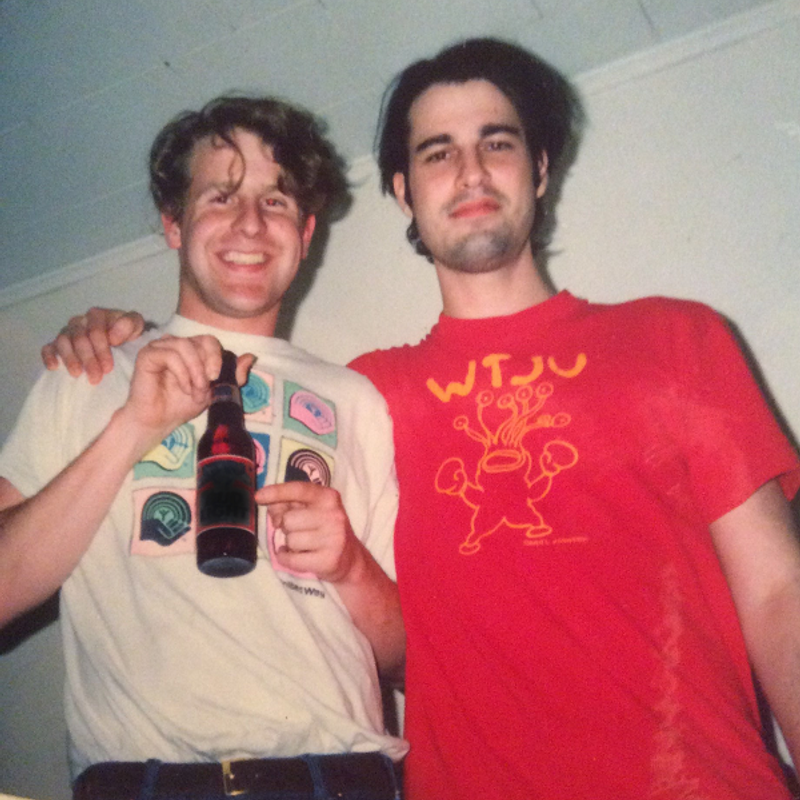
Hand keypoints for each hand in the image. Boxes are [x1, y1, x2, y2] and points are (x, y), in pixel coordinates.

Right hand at [41, 307, 146, 384]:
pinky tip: (54, 367)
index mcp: (99, 316)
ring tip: (77, 374)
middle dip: (88, 358)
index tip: (109, 367)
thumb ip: (130, 324)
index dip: (101, 347)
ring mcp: (68, 333)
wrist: (125, 350)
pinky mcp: (57, 345)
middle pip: (79, 336)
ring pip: (63, 341)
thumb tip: (112, 336)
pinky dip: (49, 356)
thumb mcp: (137, 329)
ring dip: (70, 358)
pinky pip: (48, 347)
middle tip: (97, 377)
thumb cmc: (130, 338)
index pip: (95, 327)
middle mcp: (81, 322)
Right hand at [119, 335, 253, 454]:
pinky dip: (182, 372)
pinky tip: (184, 388)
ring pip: (185, 345)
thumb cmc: (182, 405)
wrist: (159, 421)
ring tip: (194, 391)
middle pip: (200, 341)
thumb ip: (232, 374)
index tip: (216, 378)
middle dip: (207, 367)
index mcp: (191, 349)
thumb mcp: (214, 390)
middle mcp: (176, 344)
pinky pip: (170, 355)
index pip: (209, 341)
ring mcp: (160, 347)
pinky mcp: (147, 355)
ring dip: (195, 371)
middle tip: (204, 389)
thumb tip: (251, 357)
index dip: (217, 358)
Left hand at [257, 482, 364, 583]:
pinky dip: (286, 558)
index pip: (299, 489)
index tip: (258, 497)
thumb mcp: (312, 510)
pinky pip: (291, 559)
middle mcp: (333, 515)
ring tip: (304, 545)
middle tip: (299, 531)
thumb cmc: (324, 529)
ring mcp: (333, 538)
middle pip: (288, 519)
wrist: (350, 559)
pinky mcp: (329, 560)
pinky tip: (297, 556)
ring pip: (290, 540)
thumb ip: (289, 503)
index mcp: (329, 497)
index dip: (277, 492)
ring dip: (290, 544)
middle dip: (287, 527)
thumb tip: (270, 505)